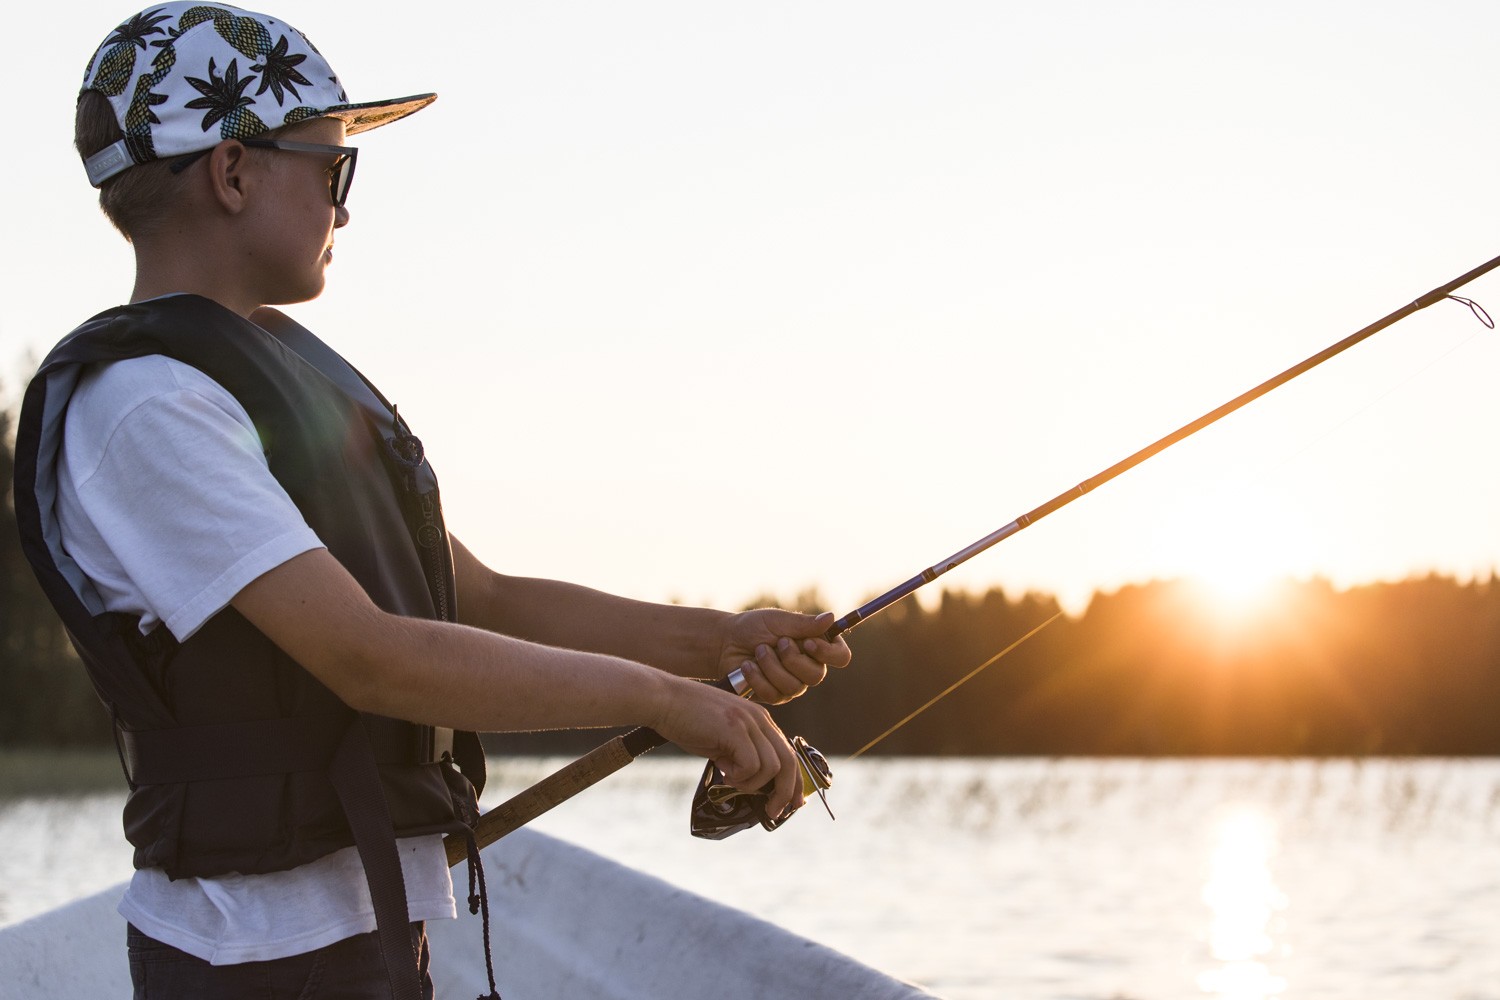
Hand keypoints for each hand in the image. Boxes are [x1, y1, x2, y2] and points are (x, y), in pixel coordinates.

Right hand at [652, 677, 803, 817]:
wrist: (664, 699)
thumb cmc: (688, 721)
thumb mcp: (723, 737)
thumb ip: (741, 754)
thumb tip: (752, 784)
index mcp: (760, 719)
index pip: (788, 753)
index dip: (794, 781)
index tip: (792, 803)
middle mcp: (759, 718)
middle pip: (788, 761)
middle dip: (784, 792)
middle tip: (773, 811)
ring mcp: (748, 722)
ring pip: (771, 766)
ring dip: (752, 784)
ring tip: (730, 780)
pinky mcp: (734, 729)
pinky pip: (751, 765)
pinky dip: (739, 776)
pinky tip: (722, 770)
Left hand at [718, 609, 852, 704]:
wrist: (725, 642)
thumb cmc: (753, 627)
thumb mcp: (778, 621)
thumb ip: (804, 624)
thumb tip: (831, 617)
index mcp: (815, 646)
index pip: (840, 657)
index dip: (828, 653)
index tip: (808, 643)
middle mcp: (808, 667)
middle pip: (816, 675)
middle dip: (792, 658)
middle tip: (776, 643)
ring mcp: (792, 684)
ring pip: (793, 686)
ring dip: (771, 666)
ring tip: (758, 651)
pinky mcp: (774, 696)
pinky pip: (773, 694)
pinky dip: (757, 677)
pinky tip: (748, 665)